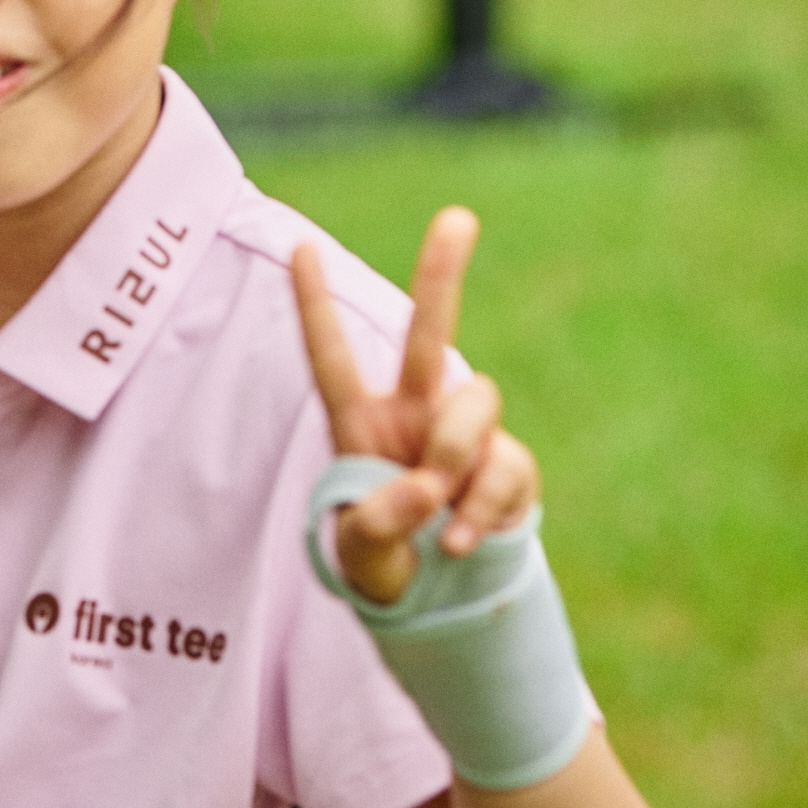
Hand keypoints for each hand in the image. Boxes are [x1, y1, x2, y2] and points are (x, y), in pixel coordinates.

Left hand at [293, 208, 539, 604]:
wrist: (440, 592)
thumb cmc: (381, 555)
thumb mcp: (356, 551)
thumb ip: (377, 520)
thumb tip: (426, 484)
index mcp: (358, 422)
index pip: (330, 355)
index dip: (315, 304)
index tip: (300, 246)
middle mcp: (414, 412)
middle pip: (428, 333)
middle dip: (443, 274)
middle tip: (458, 215)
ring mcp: (464, 433)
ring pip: (474, 402)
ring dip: (454, 453)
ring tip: (436, 508)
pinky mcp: (508, 464)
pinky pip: (506, 466)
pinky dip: (483, 507)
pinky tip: (459, 540)